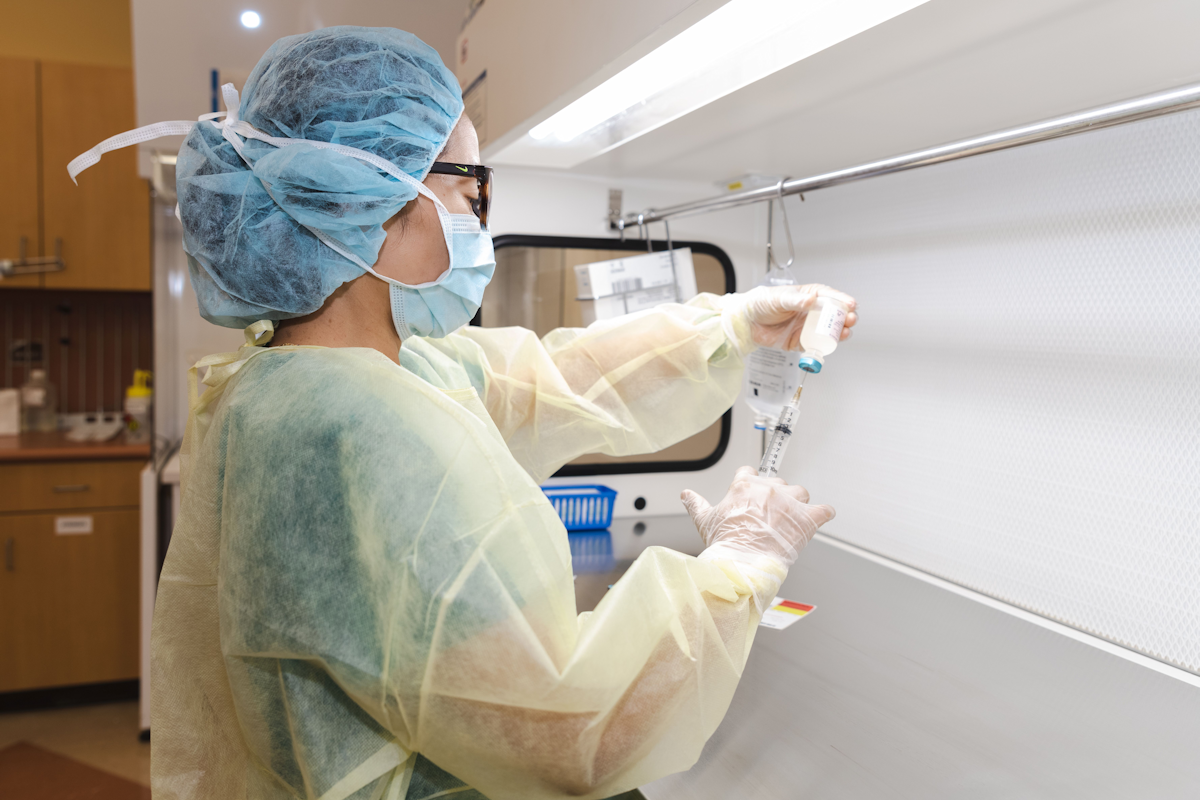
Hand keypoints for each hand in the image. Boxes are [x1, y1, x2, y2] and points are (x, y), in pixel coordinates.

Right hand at [681, 466, 834, 568]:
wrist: (743, 564)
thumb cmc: (725, 544)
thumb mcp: (705, 520)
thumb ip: (696, 504)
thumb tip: (686, 494)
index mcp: (744, 486)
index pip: (750, 472)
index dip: (751, 483)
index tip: (752, 492)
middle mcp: (768, 489)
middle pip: (777, 482)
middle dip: (775, 497)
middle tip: (769, 516)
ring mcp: (789, 503)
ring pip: (800, 492)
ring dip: (798, 504)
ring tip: (791, 519)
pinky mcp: (806, 519)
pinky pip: (824, 510)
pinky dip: (824, 513)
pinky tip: (821, 516)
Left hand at [738, 284, 856, 350]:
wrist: (746, 323)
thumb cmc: (761, 303)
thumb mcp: (779, 298)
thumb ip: (795, 300)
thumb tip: (810, 300)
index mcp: (808, 296)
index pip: (830, 296)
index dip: (842, 300)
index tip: (851, 304)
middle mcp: (811, 311)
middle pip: (834, 315)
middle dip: (845, 317)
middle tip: (849, 320)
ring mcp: (807, 327)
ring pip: (829, 331)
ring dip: (839, 332)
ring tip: (843, 332)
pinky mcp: (801, 342)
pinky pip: (816, 345)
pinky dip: (824, 346)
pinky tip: (830, 345)